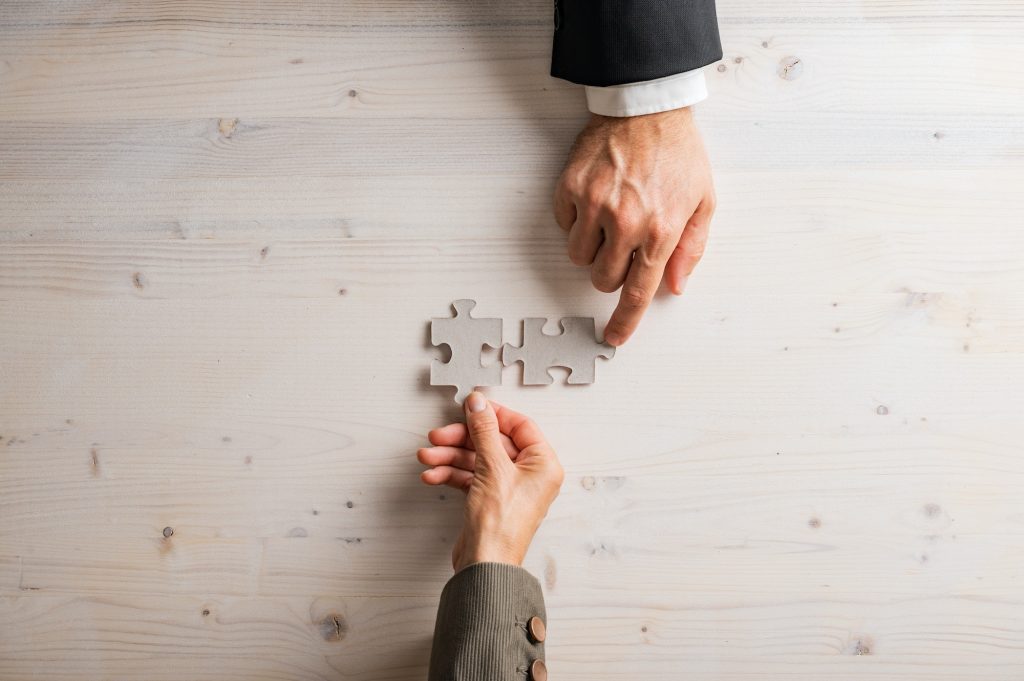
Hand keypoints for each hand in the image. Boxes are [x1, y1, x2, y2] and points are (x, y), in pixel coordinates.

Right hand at [417, 393, 563, 571]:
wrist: (485, 566)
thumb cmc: (500, 525)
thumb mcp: (492, 467)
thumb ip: (484, 431)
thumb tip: (479, 403)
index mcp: (543, 464)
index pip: (520, 426)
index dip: (493, 414)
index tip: (470, 406)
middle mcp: (529, 475)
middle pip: (493, 442)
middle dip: (462, 439)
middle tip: (438, 435)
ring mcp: (508, 488)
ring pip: (477, 460)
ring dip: (450, 457)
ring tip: (427, 457)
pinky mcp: (489, 500)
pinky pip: (470, 477)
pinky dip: (451, 475)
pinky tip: (432, 475)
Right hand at [554, 107, 715, 345]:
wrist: (646, 106)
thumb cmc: (678, 153)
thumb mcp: (703, 202)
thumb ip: (690, 249)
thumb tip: (674, 286)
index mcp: (660, 231)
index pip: (638, 292)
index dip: (624, 321)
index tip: (614, 337)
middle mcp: (625, 222)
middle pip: (603, 279)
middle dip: (612, 271)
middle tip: (624, 246)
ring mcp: (594, 204)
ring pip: (578, 257)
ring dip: (592, 249)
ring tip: (609, 220)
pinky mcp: (570, 187)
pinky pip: (564, 225)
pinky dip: (576, 221)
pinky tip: (595, 198)